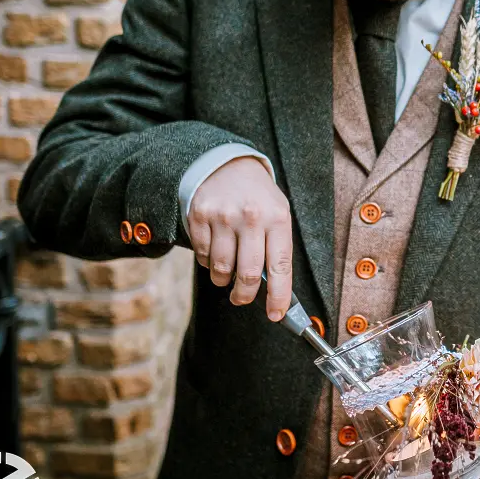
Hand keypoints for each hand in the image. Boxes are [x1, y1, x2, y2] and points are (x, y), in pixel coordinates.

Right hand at [187, 156, 293, 320]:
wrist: (226, 164)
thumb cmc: (258, 197)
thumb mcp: (277, 214)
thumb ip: (276, 247)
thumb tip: (273, 289)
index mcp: (277, 218)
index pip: (280, 267)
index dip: (278, 296)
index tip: (276, 314)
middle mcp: (250, 218)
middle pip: (248, 274)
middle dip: (245, 296)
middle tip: (242, 299)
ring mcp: (223, 217)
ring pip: (222, 269)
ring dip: (224, 280)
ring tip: (228, 274)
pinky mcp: (199, 217)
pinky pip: (204, 256)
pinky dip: (210, 263)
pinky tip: (216, 252)